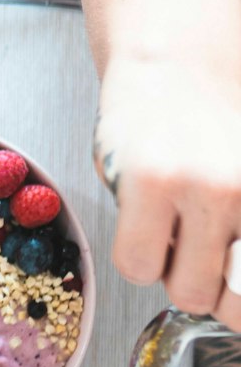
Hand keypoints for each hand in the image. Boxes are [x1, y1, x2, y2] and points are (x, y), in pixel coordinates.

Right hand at [97, 59, 240, 331]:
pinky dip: (138, 257)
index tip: (231, 290)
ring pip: (186, 292)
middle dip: (218, 295)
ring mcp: (204, 187)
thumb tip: (237, 294)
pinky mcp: (151, 182)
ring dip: (175, 274)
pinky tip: (147, 223)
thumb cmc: (225, 125)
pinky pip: (137, 265)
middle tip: (207, 265)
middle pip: (237, 304)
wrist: (178, 63)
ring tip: (176, 234)